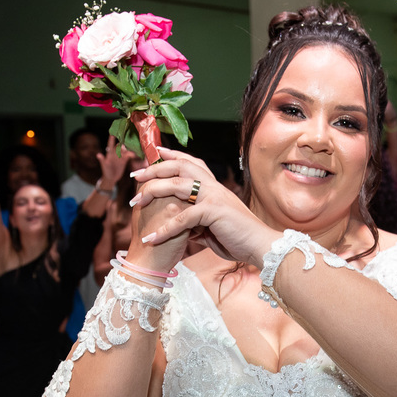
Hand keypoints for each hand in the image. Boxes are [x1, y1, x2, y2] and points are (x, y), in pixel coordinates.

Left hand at [97, 135, 131, 188]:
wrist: (111, 178)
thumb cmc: (106, 171)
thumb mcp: (104, 166)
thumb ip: (102, 160)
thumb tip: (98, 155)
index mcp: (109, 154)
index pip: (110, 145)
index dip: (111, 139)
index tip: (113, 133)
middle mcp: (115, 153)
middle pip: (120, 146)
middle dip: (123, 142)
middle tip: (128, 139)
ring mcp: (120, 156)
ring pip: (125, 150)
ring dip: (129, 149)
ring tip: (133, 148)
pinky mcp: (125, 160)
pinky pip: (129, 155)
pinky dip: (132, 154)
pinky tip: (136, 153)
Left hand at [130, 147, 275, 266]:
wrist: (260, 245)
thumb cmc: (239, 237)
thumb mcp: (213, 227)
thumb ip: (197, 224)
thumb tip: (183, 229)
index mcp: (214, 186)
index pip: (190, 162)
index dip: (172, 155)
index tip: (154, 151)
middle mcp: (213, 186)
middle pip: (179, 166)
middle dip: (155, 169)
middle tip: (136, 175)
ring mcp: (213, 196)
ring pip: (177, 185)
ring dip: (153, 192)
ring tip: (136, 202)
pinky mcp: (213, 211)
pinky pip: (183, 218)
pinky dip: (165, 229)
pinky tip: (151, 238)